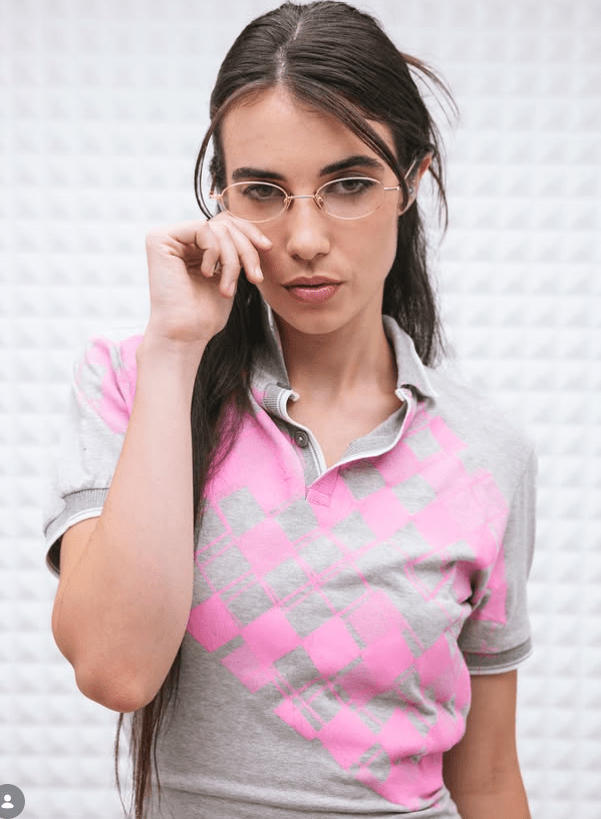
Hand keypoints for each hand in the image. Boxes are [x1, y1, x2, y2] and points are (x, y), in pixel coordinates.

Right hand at [143, 213, 271, 347]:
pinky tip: (207, 274)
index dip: (250, 233)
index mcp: (194, 246)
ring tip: (228, 288)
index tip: (267, 249)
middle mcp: (179, 239)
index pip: (227, 224)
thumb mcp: (228, 275)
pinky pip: (203, 229)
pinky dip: (214, 252)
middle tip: (254, 277)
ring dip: (233, 259)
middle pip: (225, 224)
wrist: (187, 334)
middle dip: (246, 249)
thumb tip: (253, 232)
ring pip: (218, 228)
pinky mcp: (159, 239)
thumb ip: (234, 251)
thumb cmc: (205, 314)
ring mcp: (168, 237)